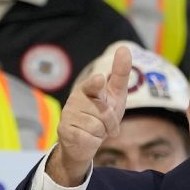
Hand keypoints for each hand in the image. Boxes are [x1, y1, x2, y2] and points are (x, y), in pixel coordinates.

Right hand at [47, 45, 131, 186]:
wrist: (83, 141)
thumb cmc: (101, 114)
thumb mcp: (115, 95)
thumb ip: (119, 74)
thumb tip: (124, 48)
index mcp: (87, 88)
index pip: (94, 85)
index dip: (96, 84)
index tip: (100, 79)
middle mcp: (75, 99)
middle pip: (105, 112)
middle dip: (111, 121)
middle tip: (104, 122)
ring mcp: (68, 115)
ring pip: (98, 126)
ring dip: (102, 132)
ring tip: (95, 130)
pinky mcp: (65, 131)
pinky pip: (91, 138)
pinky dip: (94, 141)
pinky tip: (87, 138)